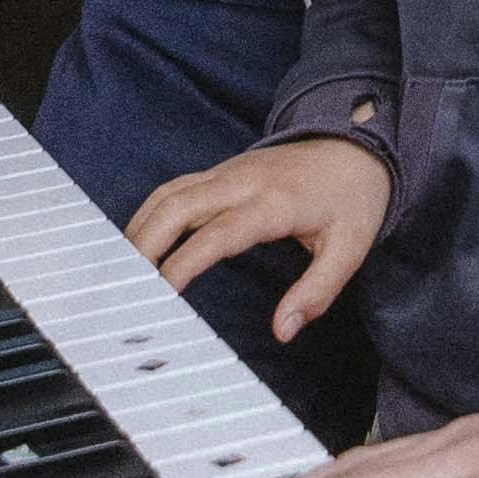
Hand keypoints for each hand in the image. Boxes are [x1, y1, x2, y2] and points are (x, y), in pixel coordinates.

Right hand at [128, 138, 387, 337]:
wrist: (358, 147)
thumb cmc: (352, 201)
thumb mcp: (349, 251)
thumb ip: (316, 293)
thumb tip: (284, 330)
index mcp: (272, 204)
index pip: (216, 234)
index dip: (183, 263)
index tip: (159, 293)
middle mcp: (242, 183)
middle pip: (177, 205)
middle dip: (144, 243)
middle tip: (123, 286)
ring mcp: (228, 173)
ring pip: (169, 193)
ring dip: (141, 227)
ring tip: (120, 270)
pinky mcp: (222, 172)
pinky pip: (175, 188)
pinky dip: (151, 213)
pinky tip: (139, 241)